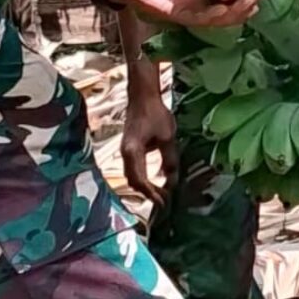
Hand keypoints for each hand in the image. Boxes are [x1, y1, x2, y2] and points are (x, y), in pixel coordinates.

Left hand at [108, 0, 261, 24]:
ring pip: (219, 18)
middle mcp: (199, 2)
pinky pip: (199, 19)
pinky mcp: (177, 15)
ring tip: (250, 1)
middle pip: (230, 8)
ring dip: (235, 11)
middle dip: (247, 3)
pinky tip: (223, 10)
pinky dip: (213, 15)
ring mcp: (189, 10)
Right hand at [121, 69, 177, 205]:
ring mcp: (124, 151)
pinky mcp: (128, 148)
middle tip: (164, 200)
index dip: (152, 193)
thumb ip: (170, 160)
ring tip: (160, 193)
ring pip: (132, 176)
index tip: (164, 202)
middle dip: (147, 193)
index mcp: (132, 151)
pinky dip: (142, 178)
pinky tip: (153, 180)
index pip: (140, 180)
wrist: (142, 96)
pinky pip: (133, 169)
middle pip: (133, 181)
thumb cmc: (155, 113)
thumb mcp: (167, 137)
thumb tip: (173, 181)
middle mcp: (125, 154)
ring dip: (144, 186)